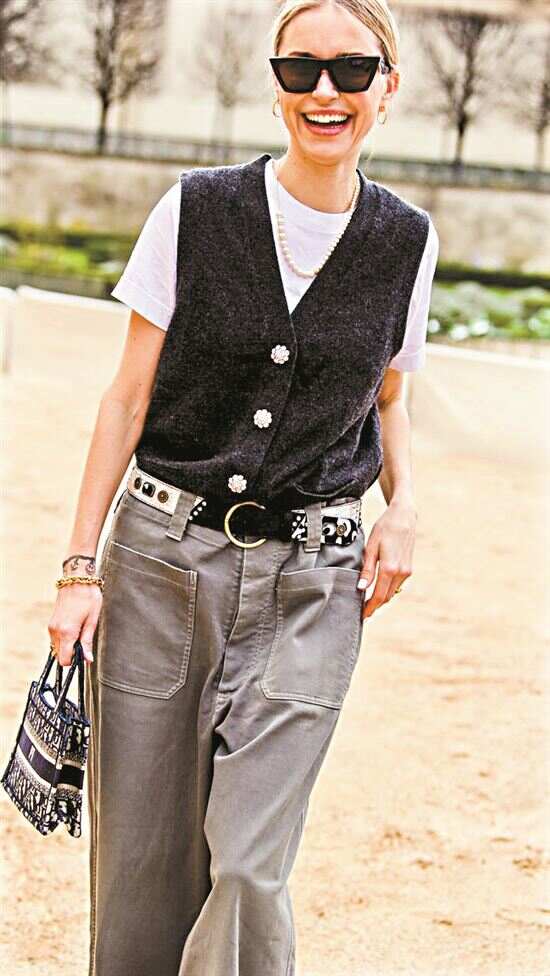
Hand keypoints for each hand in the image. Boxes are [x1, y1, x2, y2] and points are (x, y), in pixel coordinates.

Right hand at [48, 584, 101, 665]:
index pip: (64, 660)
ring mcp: (51, 626)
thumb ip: (87, 641)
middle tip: (84, 642)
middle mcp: (55, 631)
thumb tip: (87, 659)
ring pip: (57, 648)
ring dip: (67, 646)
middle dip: (71, 654)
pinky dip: (64, 639)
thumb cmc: (88, 597)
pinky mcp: (51, 622)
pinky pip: (55, 639)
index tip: (83, 655)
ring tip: (80, 632)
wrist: (77, 579)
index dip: (74, 662)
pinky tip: (74, 628)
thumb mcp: (92, 620)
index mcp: (67, 632)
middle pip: (60, 655)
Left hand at [358, 501, 416, 619]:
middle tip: (362, 611)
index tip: (362, 616)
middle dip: (375, 605)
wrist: (404, 516)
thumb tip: (361, 587)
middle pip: (386, 597)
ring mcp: (407, 571)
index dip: (370, 608)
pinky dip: (387, 589)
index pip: (378, 596)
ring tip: (368, 601)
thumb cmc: (385, 528)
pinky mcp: (409, 568)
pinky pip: (397, 584)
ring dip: (382, 598)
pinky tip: (378, 587)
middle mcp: (401, 572)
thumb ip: (367, 569)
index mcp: (389, 568)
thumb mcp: (371, 547)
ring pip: (392, 591)